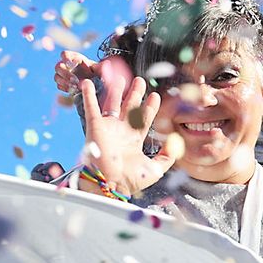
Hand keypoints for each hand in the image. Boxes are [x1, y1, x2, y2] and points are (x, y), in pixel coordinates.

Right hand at [54, 50, 98, 93]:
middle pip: (58, 67)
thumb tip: (92, 68)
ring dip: (65, 82)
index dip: (65, 59)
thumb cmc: (94, 71)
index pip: (64, 54)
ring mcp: (61, 74)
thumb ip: (94, 66)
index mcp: (72, 57)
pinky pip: (59, 86)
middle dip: (66, 74)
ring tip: (75, 86)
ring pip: (56, 77)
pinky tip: (74, 90)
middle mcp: (64, 65)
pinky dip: (66, 88)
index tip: (70, 64)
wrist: (93, 80)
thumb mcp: (96, 67)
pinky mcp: (61, 83)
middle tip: (75, 80)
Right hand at [77, 76, 175, 196]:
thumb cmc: (131, 181)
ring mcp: (107, 128)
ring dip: (115, 90)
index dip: (150, 107)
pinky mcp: (95, 127)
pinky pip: (91, 107)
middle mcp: (120, 132)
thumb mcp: (156, 169)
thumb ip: (166, 157)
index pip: (143, 119)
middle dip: (135, 94)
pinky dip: (89, 95)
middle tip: (140, 81)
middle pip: (129, 108)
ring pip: (112, 104)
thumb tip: (176, 144)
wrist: (110, 184)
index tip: (156, 95)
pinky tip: (87, 83)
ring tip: (120, 78)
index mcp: (134, 140)